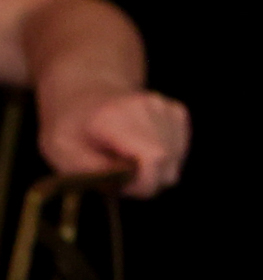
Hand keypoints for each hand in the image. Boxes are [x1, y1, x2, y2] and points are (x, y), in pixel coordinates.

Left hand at [38, 84, 187, 197]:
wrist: (82, 93)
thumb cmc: (70, 129)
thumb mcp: (64, 155)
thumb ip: (96, 174)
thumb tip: (131, 183)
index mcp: (114, 116)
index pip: (153, 158)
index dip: (142, 183)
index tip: (120, 187)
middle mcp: (147, 107)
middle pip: (167, 166)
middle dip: (145, 181)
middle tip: (119, 175)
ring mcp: (166, 108)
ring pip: (175, 163)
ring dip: (154, 171)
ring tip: (128, 159)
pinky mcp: (178, 112)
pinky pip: (180, 151)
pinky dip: (165, 158)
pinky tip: (141, 148)